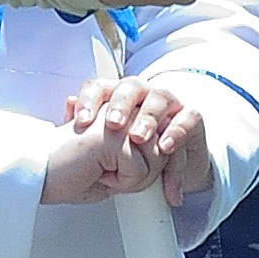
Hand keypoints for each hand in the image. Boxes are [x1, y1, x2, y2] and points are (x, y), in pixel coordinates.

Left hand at [50, 73, 211, 201]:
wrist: (168, 170)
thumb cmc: (131, 154)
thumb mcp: (106, 146)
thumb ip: (86, 128)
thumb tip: (67, 103)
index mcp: (117, 96)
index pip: (101, 87)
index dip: (90, 101)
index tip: (81, 121)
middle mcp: (143, 94)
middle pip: (131, 88)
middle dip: (120, 105)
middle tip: (113, 125)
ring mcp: (169, 103)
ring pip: (158, 99)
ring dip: (147, 119)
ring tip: (137, 138)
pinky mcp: (191, 117)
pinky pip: (187, 118)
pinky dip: (176, 132)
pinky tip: (164, 147)